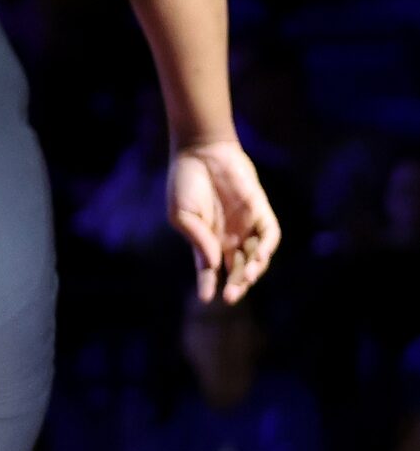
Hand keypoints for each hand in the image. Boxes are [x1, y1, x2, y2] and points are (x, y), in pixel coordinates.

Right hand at [168, 138, 280, 302]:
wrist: (202, 151)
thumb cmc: (185, 182)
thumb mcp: (181, 214)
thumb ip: (197, 238)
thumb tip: (214, 263)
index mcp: (206, 239)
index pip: (210, 268)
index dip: (208, 284)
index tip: (207, 299)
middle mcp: (228, 236)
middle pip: (237, 269)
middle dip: (236, 284)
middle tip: (232, 296)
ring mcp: (246, 225)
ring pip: (255, 257)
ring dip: (252, 271)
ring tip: (245, 278)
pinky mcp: (260, 212)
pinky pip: (270, 236)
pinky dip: (266, 249)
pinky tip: (258, 258)